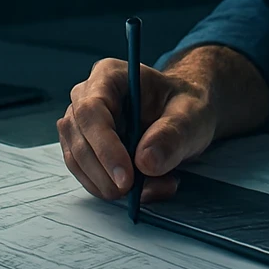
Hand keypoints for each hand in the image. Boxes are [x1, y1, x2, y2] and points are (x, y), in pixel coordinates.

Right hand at [56, 57, 215, 202]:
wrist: (184, 116)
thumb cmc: (185, 106)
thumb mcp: (191, 115)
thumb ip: (172, 135)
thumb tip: (145, 162)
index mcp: (109, 75)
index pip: (92, 111)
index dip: (104, 146)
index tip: (126, 177)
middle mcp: (87, 96)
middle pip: (79, 138)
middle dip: (104, 172)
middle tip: (133, 192)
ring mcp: (81, 123)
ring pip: (77, 160)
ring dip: (108, 184)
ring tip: (153, 186)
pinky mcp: (84, 148)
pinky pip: (86, 174)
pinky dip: (111, 187)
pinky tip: (144, 187)